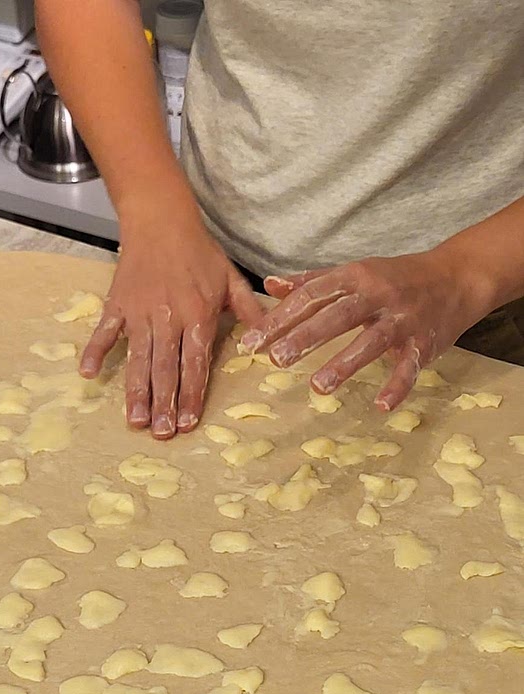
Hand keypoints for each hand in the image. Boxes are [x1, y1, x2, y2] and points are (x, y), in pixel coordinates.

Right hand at [80, 207, 263, 437]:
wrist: (161, 219)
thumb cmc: (199, 251)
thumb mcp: (231, 279)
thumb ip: (249, 311)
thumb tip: (268, 339)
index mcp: (198, 316)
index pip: (196, 363)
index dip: (192, 395)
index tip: (188, 422)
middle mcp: (169, 319)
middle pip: (166, 369)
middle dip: (164, 404)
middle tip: (162, 434)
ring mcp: (140, 313)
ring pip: (138, 359)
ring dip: (136, 392)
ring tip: (135, 421)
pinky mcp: (117, 305)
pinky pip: (105, 332)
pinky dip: (95, 351)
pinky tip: (88, 375)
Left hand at [239, 248, 489, 410]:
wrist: (456, 277)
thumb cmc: (396, 278)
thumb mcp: (354, 273)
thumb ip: (312, 282)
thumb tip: (269, 284)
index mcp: (354, 277)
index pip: (311, 296)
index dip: (280, 319)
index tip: (252, 343)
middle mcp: (377, 295)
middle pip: (337, 316)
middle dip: (305, 337)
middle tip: (275, 360)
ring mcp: (401, 319)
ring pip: (371, 341)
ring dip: (345, 364)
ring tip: (318, 387)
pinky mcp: (423, 342)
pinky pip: (409, 367)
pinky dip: (397, 386)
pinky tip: (380, 406)